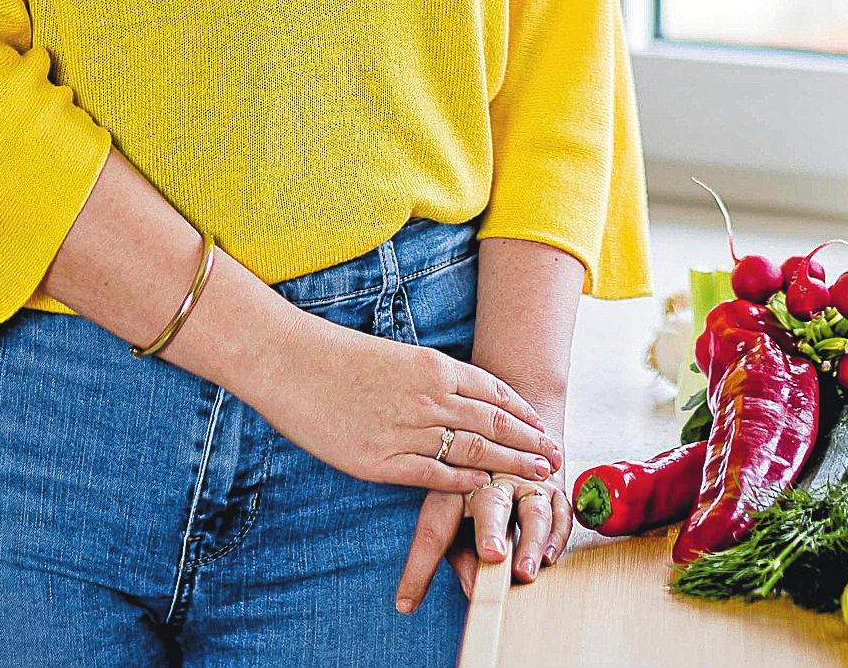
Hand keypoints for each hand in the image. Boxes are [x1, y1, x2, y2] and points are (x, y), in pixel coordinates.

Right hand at [237, 305, 560, 494]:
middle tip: (556, 456)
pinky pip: (434, 476)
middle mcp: (429, 398)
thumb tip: (456, 392)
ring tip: (536, 477)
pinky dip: (463, 485)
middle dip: (530, 442)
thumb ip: (429, 377)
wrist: (290, 362)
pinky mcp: (381, 461)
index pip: (494, 391)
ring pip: (474, 452)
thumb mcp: (397, 356)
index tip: (542, 425)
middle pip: (495, 424)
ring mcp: (407, 431)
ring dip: (510, 467)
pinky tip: (483, 492)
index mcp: (434, 367)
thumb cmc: (337, 356)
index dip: (523, 412)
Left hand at [396, 405, 569, 611]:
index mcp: (453, 488)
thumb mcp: (455, 517)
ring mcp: (527, 479)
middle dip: (491, 529)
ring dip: (531, 540)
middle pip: (491, 504)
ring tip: (527, 570)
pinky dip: (556, 535)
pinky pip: (561, 511)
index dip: (420, 566)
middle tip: (492, 554)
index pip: (434, 530)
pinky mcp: (554, 486)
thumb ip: (459, 555)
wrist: (515, 439)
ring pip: (533, 507)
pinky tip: (548, 556)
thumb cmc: (476, 491)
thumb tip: (471, 590)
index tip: (406, 601)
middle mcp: (491, 479)